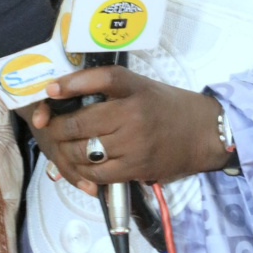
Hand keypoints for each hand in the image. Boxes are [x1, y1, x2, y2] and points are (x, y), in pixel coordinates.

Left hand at [28, 65, 227, 192]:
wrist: (204, 133)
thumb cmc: (168, 107)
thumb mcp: (142, 87)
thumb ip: (109, 89)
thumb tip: (63, 94)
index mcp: (136, 88)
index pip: (101, 79)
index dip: (71, 83)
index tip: (50, 90)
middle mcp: (134, 114)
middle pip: (81, 121)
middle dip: (57, 126)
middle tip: (49, 126)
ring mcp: (135, 144)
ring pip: (84, 150)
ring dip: (66, 151)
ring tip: (62, 147)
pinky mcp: (137, 168)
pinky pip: (97, 173)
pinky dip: (83, 171)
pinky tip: (80, 165)